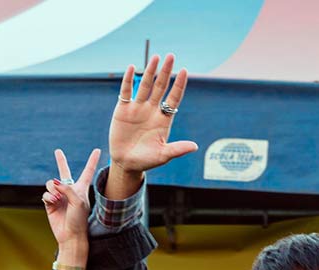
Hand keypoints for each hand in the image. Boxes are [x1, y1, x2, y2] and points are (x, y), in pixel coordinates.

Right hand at [42, 147, 101, 255]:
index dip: (92, 160)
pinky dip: (48, 197)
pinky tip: (53, 203)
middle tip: (57, 151)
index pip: (88, 171)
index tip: (97, 150)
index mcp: (81, 188)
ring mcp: (59, 197)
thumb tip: (54, 183)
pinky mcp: (49, 203)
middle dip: (61, 161)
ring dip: (53, 190)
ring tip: (58, 200)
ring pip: (51, 184)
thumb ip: (68, 189)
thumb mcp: (78, 202)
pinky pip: (45, 194)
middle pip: (64, 172)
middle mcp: (70, 191)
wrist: (70, 235)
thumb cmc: (79, 220)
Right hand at [108, 55, 198, 188]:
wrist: (126, 163)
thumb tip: (195, 146)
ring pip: (145, 86)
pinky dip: (128, 80)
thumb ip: (177, 149)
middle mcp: (152, 110)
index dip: (179, 85)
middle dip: (166, 72)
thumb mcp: (163, 155)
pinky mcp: (123, 110)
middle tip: (171, 56)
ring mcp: (138, 108)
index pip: (174, 98)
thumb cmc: (146, 160)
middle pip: (160, 87)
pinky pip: (126, 92)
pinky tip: (132, 68)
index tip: (184, 71)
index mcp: (163, 119)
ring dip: (150, 71)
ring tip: (156, 57)